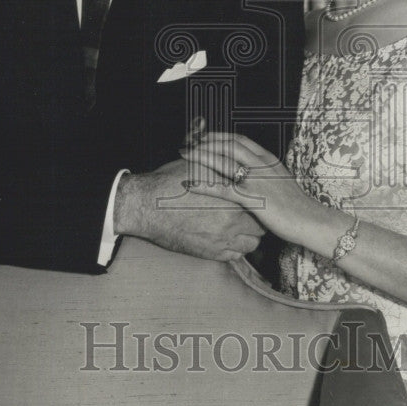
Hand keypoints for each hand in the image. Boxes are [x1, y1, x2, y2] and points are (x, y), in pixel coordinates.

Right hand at [113, 158, 263, 262]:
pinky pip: (235, 255)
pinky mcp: (211, 254)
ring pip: (251, 244)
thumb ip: (218, 159)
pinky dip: (236, 248)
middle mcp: (232, 221)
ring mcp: (222, 240)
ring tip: (241, 227)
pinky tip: (228, 239)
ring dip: (249, 235)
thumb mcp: (197, 164)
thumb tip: (226, 150)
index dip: (258, 200)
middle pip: (260, 225)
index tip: (253, 198)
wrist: (146, 207)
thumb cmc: (170, 183)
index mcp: (233, 197)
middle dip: (257, 219)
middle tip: (250, 213)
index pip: (260, 202)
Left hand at [179, 133, 316, 243]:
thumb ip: (266, 173)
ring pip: (224, 161)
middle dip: (205, 141)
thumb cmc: (297, 205)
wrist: (311, 220)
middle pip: (228, 144)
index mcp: (268, 159)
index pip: (239, 139)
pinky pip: (223, 189)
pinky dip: (204, 184)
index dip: (218, 135)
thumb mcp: (281, 181)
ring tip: (184, 153)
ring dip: (201, 156)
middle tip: (188, 142)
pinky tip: (189, 183)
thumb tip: (251, 171)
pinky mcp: (253, 198)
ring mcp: (257, 180)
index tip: (202, 135)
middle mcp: (261, 165)